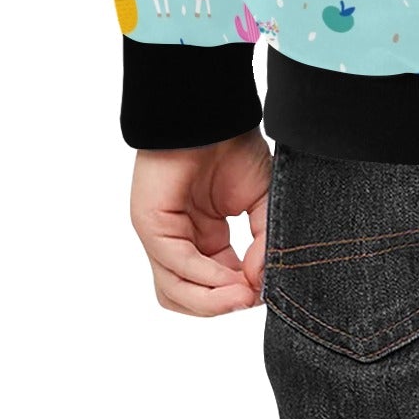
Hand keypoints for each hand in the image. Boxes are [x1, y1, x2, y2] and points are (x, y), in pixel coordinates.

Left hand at [129, 127, 272, 315]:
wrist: (213, 113)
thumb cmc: (235, 148)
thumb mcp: (263, 202)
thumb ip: (264, 242)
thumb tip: (261, 282)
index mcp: (206, 238)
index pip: (217, 285)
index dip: (241, 295)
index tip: (267, 291)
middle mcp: (181, 241)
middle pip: (191, 297)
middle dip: (223, 305)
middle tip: (253, 299)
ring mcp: (162, 236)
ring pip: (176, 291)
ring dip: (210, 302)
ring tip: (241, 296)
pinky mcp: (151, 226)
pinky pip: (175, 264)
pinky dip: (204, 276)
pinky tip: (228, 276)